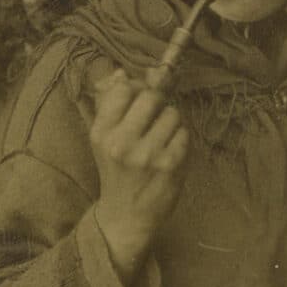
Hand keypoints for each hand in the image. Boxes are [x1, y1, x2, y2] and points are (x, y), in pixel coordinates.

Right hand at [89, 69, 187, 285]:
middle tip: (154, 116)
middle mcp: (121, 142)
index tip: (139, 99)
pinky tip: (170, 150)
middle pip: (152, 97)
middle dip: (158, 103)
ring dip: (171, 121)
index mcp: (102, 131)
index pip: (124, 88)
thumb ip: (110, 101)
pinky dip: (180, 138)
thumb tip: (121, 71)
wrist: (125, 215)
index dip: (137, 88)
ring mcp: (147, 155)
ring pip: (173, 114)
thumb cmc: (115, 169)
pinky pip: (184, 133)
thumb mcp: (103, 136)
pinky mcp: (170, 166)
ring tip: (161, 136)